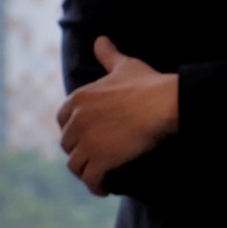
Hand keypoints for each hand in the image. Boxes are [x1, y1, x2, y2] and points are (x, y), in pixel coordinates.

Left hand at [57, 36, 179, 194]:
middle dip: (79, 151)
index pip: (63, 120)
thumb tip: (101, 39)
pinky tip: (105, 188)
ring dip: (85, 171)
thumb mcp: (125, 65)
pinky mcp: (100, 160)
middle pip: (68, 144)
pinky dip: (96, 186)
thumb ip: (108, 55)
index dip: (74, 130)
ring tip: (98, 176)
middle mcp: (77, 121)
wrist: (163, 104)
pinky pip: (90, 180)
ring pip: (75, 165)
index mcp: (78, 99)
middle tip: (95, 157)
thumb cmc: (147, 83)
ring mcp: (87, 142)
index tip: (87, 136)